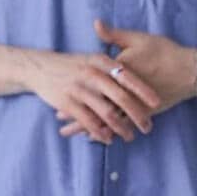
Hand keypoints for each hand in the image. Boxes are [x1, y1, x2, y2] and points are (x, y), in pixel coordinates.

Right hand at [24, 27, 162, 143]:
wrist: (40, 67)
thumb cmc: (72, 64)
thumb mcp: (92, 56)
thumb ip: (113, 63)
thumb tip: (139, 71)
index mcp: (101, 62)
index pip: (127, 76)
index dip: (143, 90)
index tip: (157, 102)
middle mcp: (92, 75)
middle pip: (120, 98)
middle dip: (137, 115)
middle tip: (148, 127)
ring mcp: (79, 89)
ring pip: (106, 113)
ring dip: (121, 128)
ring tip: (130, 136)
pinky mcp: (68, 103)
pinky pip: (89, 122)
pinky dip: (100, 133)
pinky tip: (108, 139)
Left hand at [55, 19, 196, 138]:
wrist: (189, 71)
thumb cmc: (163, 52)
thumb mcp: (138, 39)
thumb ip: (114, 35)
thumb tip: (96, 23)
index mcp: (117, 70)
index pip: (90, 80)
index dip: (74, 87)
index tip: (59, 90)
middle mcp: (122, 89)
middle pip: (93, 102)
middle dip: (74, 110)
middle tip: (58, 116)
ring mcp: (132, 103)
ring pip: (104, 117)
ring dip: (85, 125)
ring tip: (68, 132)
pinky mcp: (142, 112)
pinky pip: (120, 124)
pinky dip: (106, 131)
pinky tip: (95, 138)